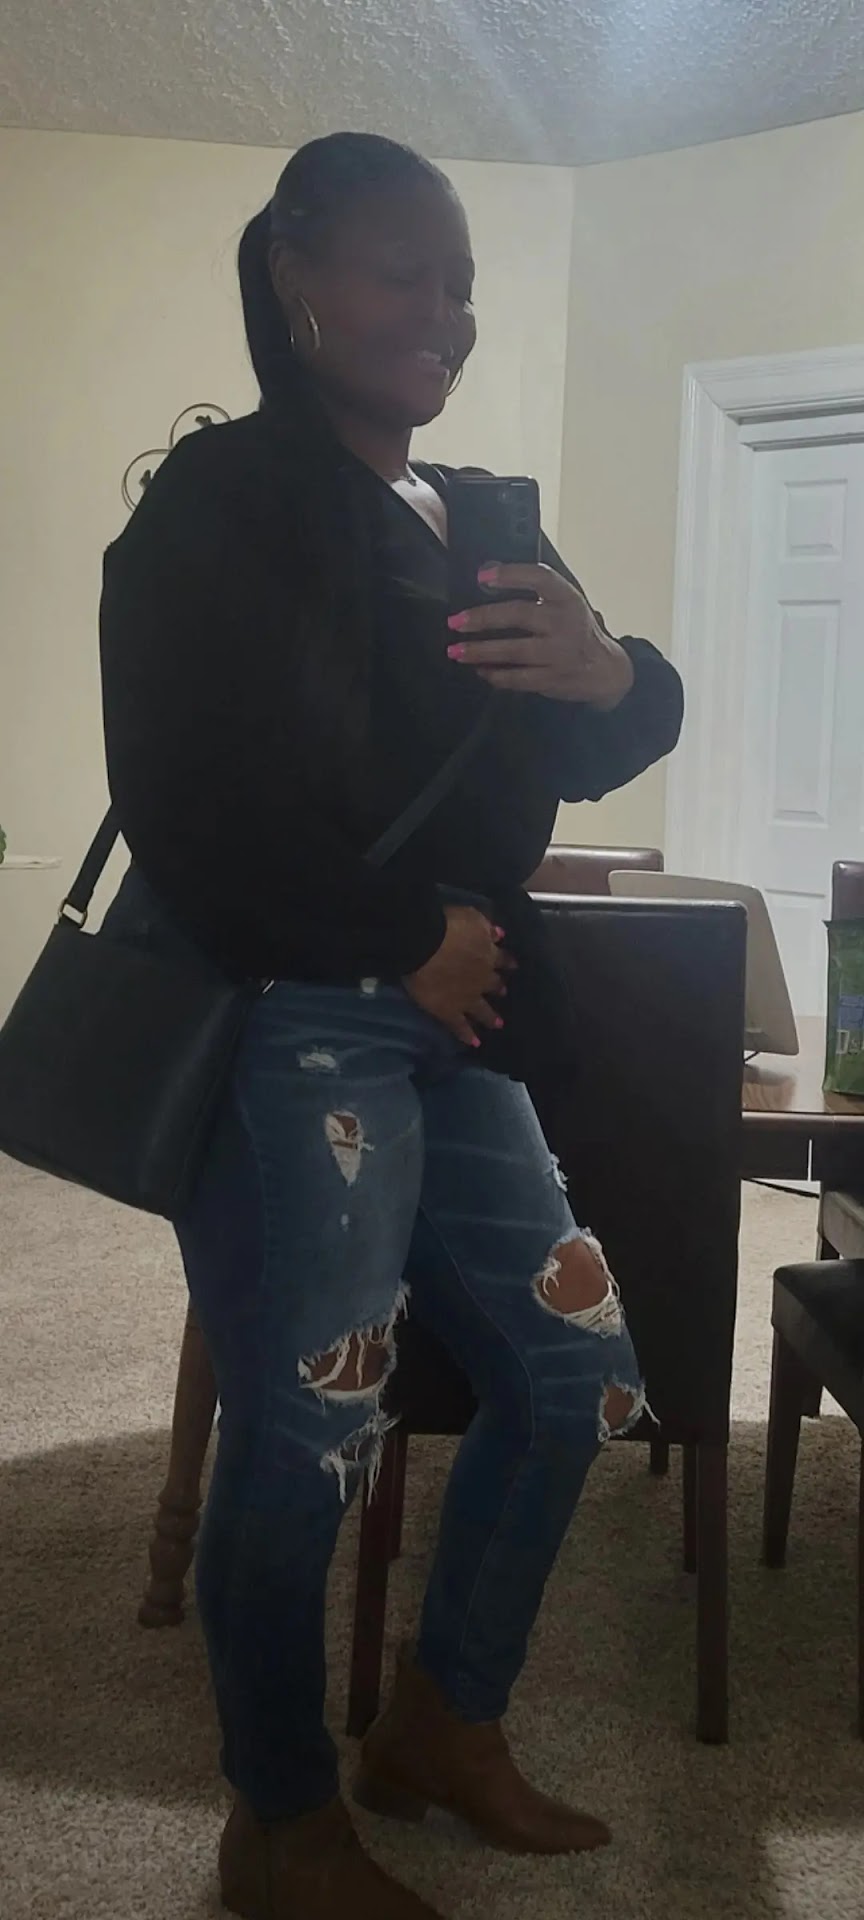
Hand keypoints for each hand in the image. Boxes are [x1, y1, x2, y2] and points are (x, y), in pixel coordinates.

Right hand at [404, 905, 511, 1048]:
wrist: (424, 945)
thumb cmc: (448, 926)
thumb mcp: (473, 918)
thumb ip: (487, 928)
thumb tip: (500, 935)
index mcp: (488, 954)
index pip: (502, 959)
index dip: (507, 962)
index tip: (513, 966)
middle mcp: (482, 979)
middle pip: (493, 985)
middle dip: (499, 988)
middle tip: (504, 993)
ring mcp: (467, 998)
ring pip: (482, 1010)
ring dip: (490, 1017)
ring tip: (498, 1024)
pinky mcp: (449, 1011)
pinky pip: (459, 1026)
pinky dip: (467, 1035)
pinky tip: (474, 1043)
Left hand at [447, 564, 634, 708]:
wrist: (606, 670)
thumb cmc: (577, 630)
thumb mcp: (567, 604)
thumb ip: (536, 593)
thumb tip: (487, 577)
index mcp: (568, 598)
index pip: (539, 578)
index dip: (510, 574)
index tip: (483, 576)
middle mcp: (564, 623)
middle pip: (518, 615)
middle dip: (482, 618)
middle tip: (456, 622)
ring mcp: (558, 653)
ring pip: (513, 651)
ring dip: (480, 651)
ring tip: (456, 650)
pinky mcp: (552, 678)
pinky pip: (517, 678)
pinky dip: (495, 675)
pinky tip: (480, 670)